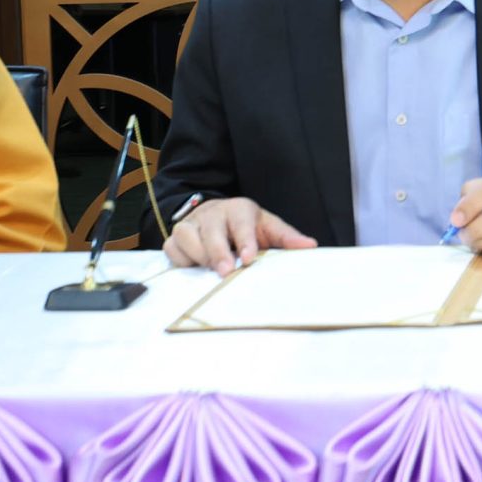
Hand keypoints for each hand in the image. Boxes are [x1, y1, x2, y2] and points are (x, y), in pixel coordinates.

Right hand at [164, 197, 316, 273]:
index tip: (249, 258)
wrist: (217, 215)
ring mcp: (192, 224)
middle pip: (211, 230)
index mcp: (239, 209)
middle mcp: (213, 213)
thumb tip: (310, 246)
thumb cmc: (246, 226)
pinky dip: (181, 259)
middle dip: (218, 252)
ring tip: (210, 270)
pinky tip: (194, 268)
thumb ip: (286, 237)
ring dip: (198, 255)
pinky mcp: (176, 237)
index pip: (241, 223)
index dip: (245, 240)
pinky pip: (172, 248)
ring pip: (186, 237)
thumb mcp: (268, 227)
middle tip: (226, 271)